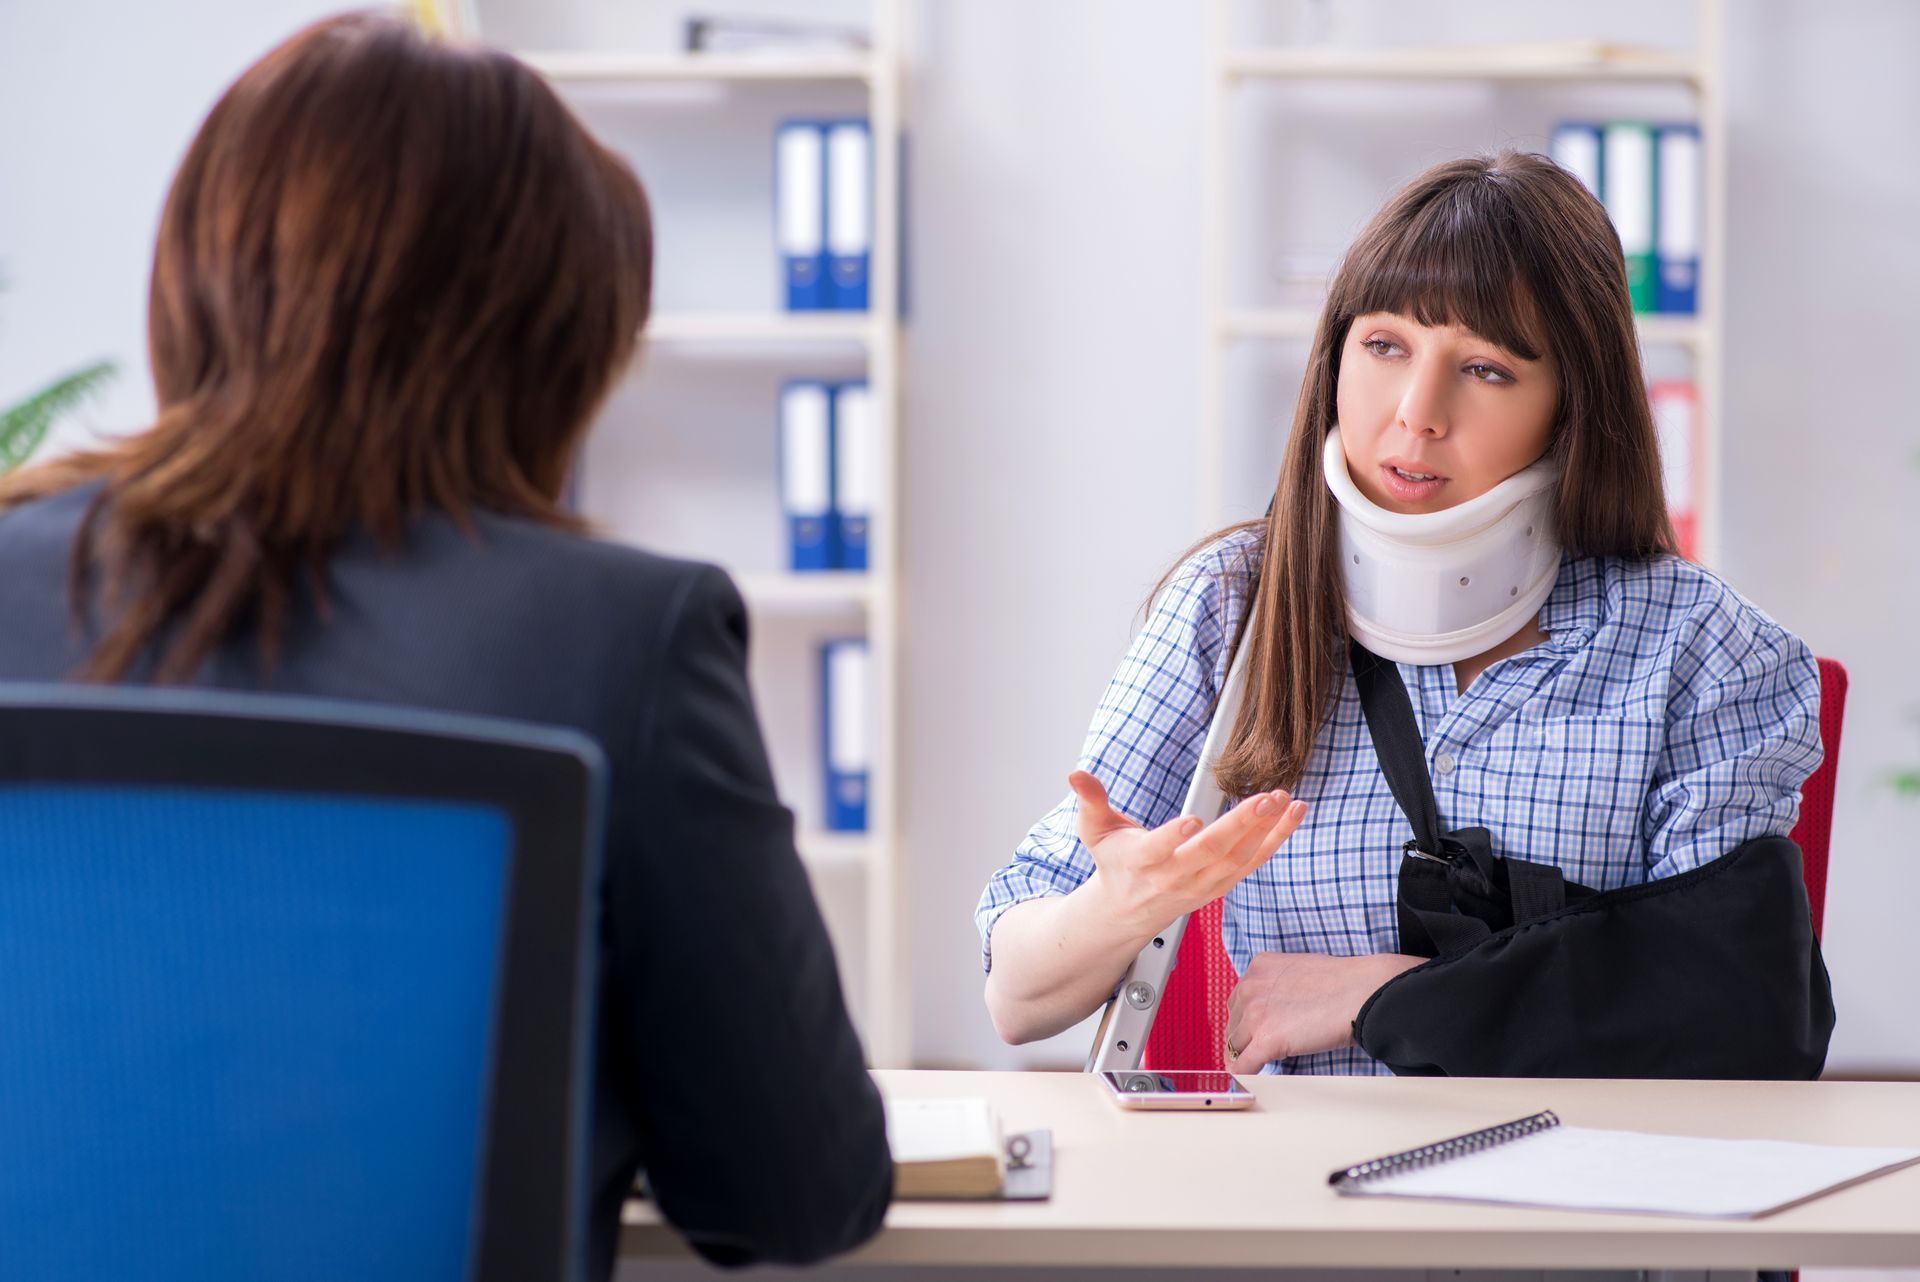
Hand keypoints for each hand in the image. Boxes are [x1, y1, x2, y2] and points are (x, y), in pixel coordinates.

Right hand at [1067, 769, 1307, 940]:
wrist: (1129, 910)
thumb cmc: (1115, 863)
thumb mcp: (1095, 832)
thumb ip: (1090, 801)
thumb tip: (1075, 774)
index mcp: (1142, 862)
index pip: (1159, 850)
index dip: (1174, 837)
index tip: (1193, 819)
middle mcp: (1175, 877)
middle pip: (1210, 853)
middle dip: (1240, 825)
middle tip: (1265, 798)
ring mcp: (1202, 884)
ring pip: (1239, 859)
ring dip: (1266, 830)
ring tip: (1286, 800)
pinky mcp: (1222, 884)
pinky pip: (1253, 862)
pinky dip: (1277, 839)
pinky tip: (1293, 815)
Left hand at [1223, 952, 1424, 1071]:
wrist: (1362, 992)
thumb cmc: (1342, 984)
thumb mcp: (1298, 970)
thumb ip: (1279, 986)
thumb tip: (1275, 1009)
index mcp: (1259, 967)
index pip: (1238, 1000)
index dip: (1245, 1019)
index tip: (1251, 1032)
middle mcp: (1251, 987)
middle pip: (1233, 1023)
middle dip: (1244, 1038)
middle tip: (1256, 1051)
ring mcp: (1256, 1014)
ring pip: (1235, 1046)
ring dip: (1245, 1057)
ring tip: (1258, 1066)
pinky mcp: (1266, 1040)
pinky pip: (1242, 1065)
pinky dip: (1243, 1075)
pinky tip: (1249, 1080)